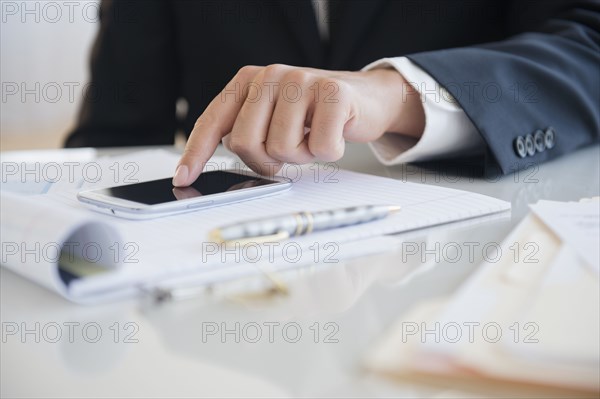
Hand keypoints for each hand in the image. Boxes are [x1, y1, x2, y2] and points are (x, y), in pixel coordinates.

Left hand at [173, 64, 424, 185]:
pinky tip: (334, 135)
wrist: (366, 97)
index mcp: (250, 81)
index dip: (196, 152)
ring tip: (312, 137)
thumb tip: (227, 149)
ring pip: (283, 149)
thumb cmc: (315, 114)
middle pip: (246, 143)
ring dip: (302, 156)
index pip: (214, 120)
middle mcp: (271, 76)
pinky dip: (329, 152)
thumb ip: (248, 129)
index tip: (184, 178)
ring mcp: (303, 81)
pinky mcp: (334, 93)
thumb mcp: (274, 117)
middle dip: (267, 161)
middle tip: (287, 152)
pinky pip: (321, 149)